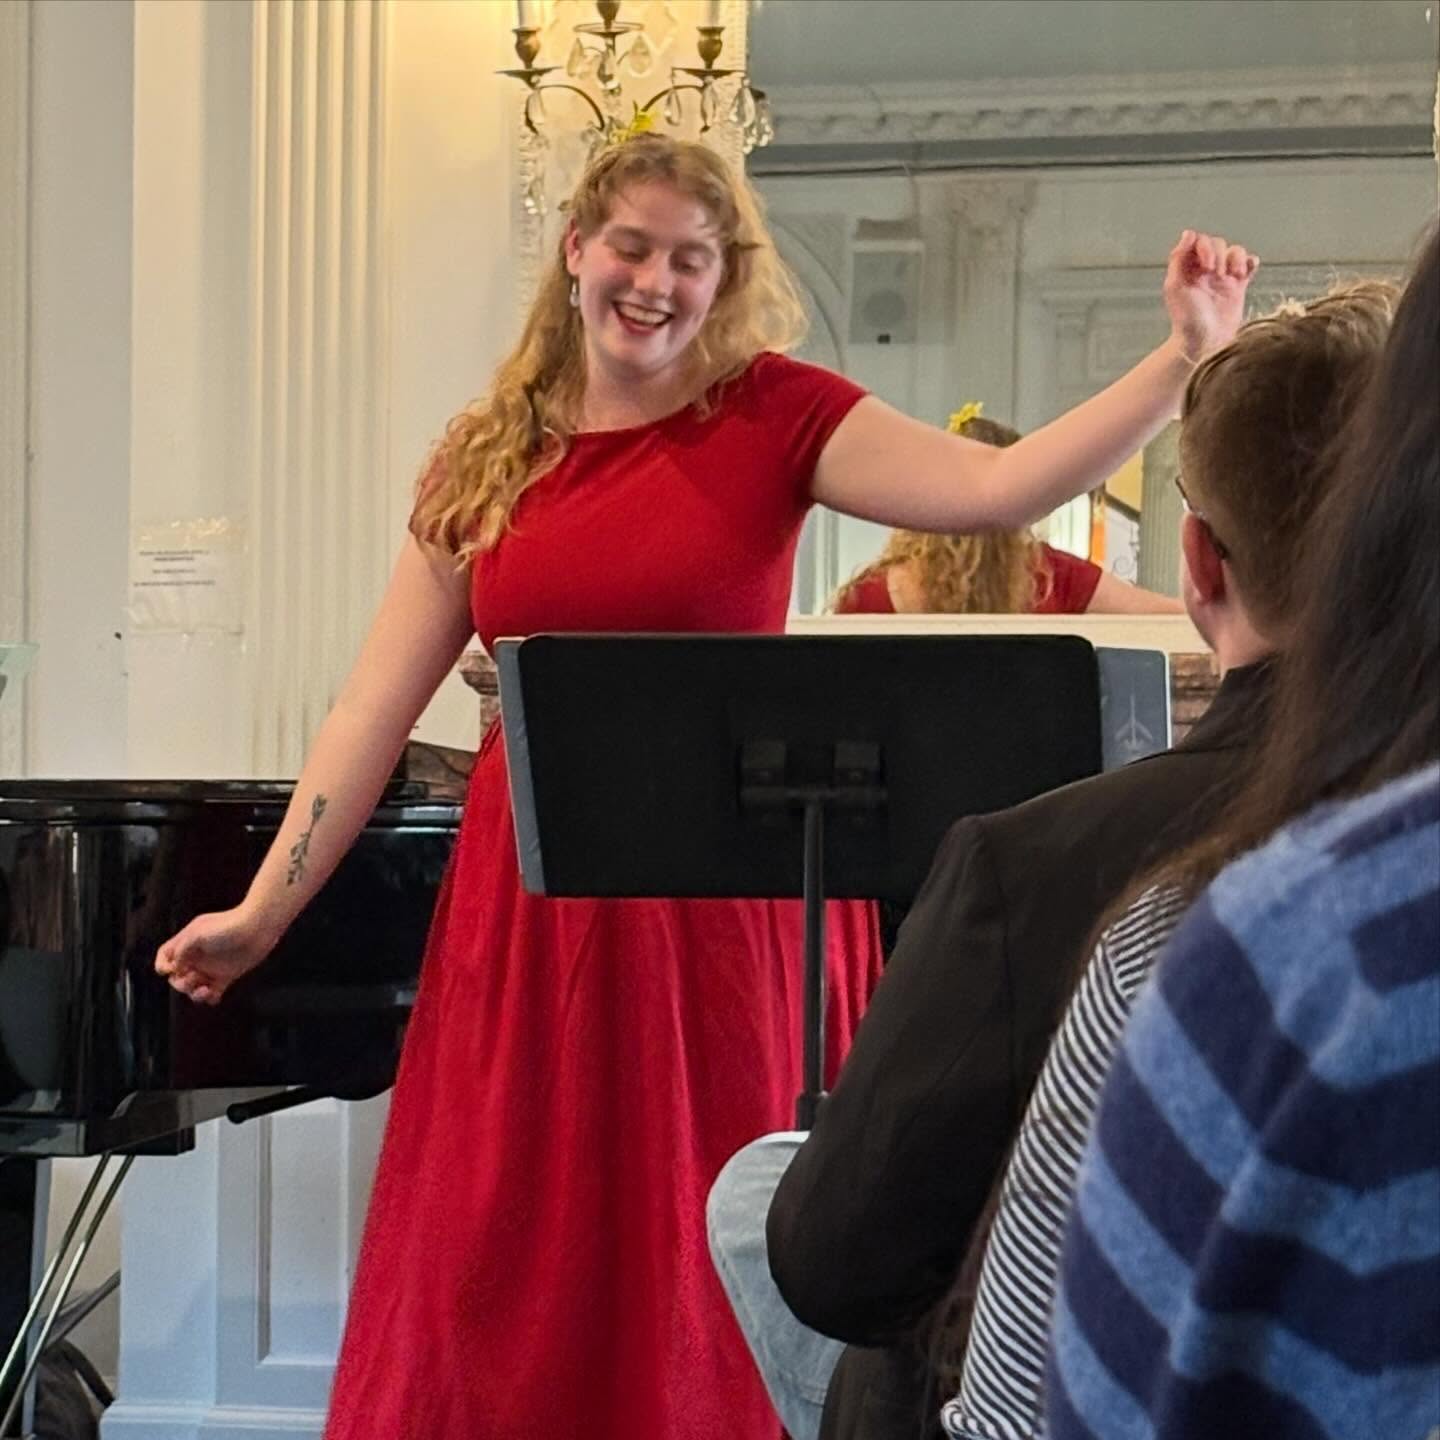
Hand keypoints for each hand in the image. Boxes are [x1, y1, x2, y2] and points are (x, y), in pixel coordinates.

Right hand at [154, 907, 278, 1005]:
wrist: (258, 928)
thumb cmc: (227, 927)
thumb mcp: (197, 934)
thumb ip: (180, 951)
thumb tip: (175, 969)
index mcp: (187, 942)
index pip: (165, 955)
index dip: (163, 964)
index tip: (169, 969)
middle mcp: (197, 956)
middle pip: (177, 976)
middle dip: (180, 983)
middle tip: (193, 976)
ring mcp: (211, 966)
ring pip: (193, 988)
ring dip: (194, 994)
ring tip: (205, 990)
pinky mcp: (226, 976)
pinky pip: (213, 993)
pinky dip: (210, 998)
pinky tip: (214, 995)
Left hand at [1163, 230, 1259, 364]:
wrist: (1205, 343)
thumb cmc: (1186, 320)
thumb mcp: (1175, 287)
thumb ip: (1178, 258)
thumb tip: (1188, 233)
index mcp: (1188, 269)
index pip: (1199, 241)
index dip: (1204, 247)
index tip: (1205, 266)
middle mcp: (1205, 270)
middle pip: (1218, 243)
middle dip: (1219, 255)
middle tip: (1215, 275)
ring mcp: (1223, 278)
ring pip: (1235, 251)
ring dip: (1236, 259)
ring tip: (1232, 276)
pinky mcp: (1238, 287)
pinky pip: (1249, 264)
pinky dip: (1250, 262)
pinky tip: (1246, 271)